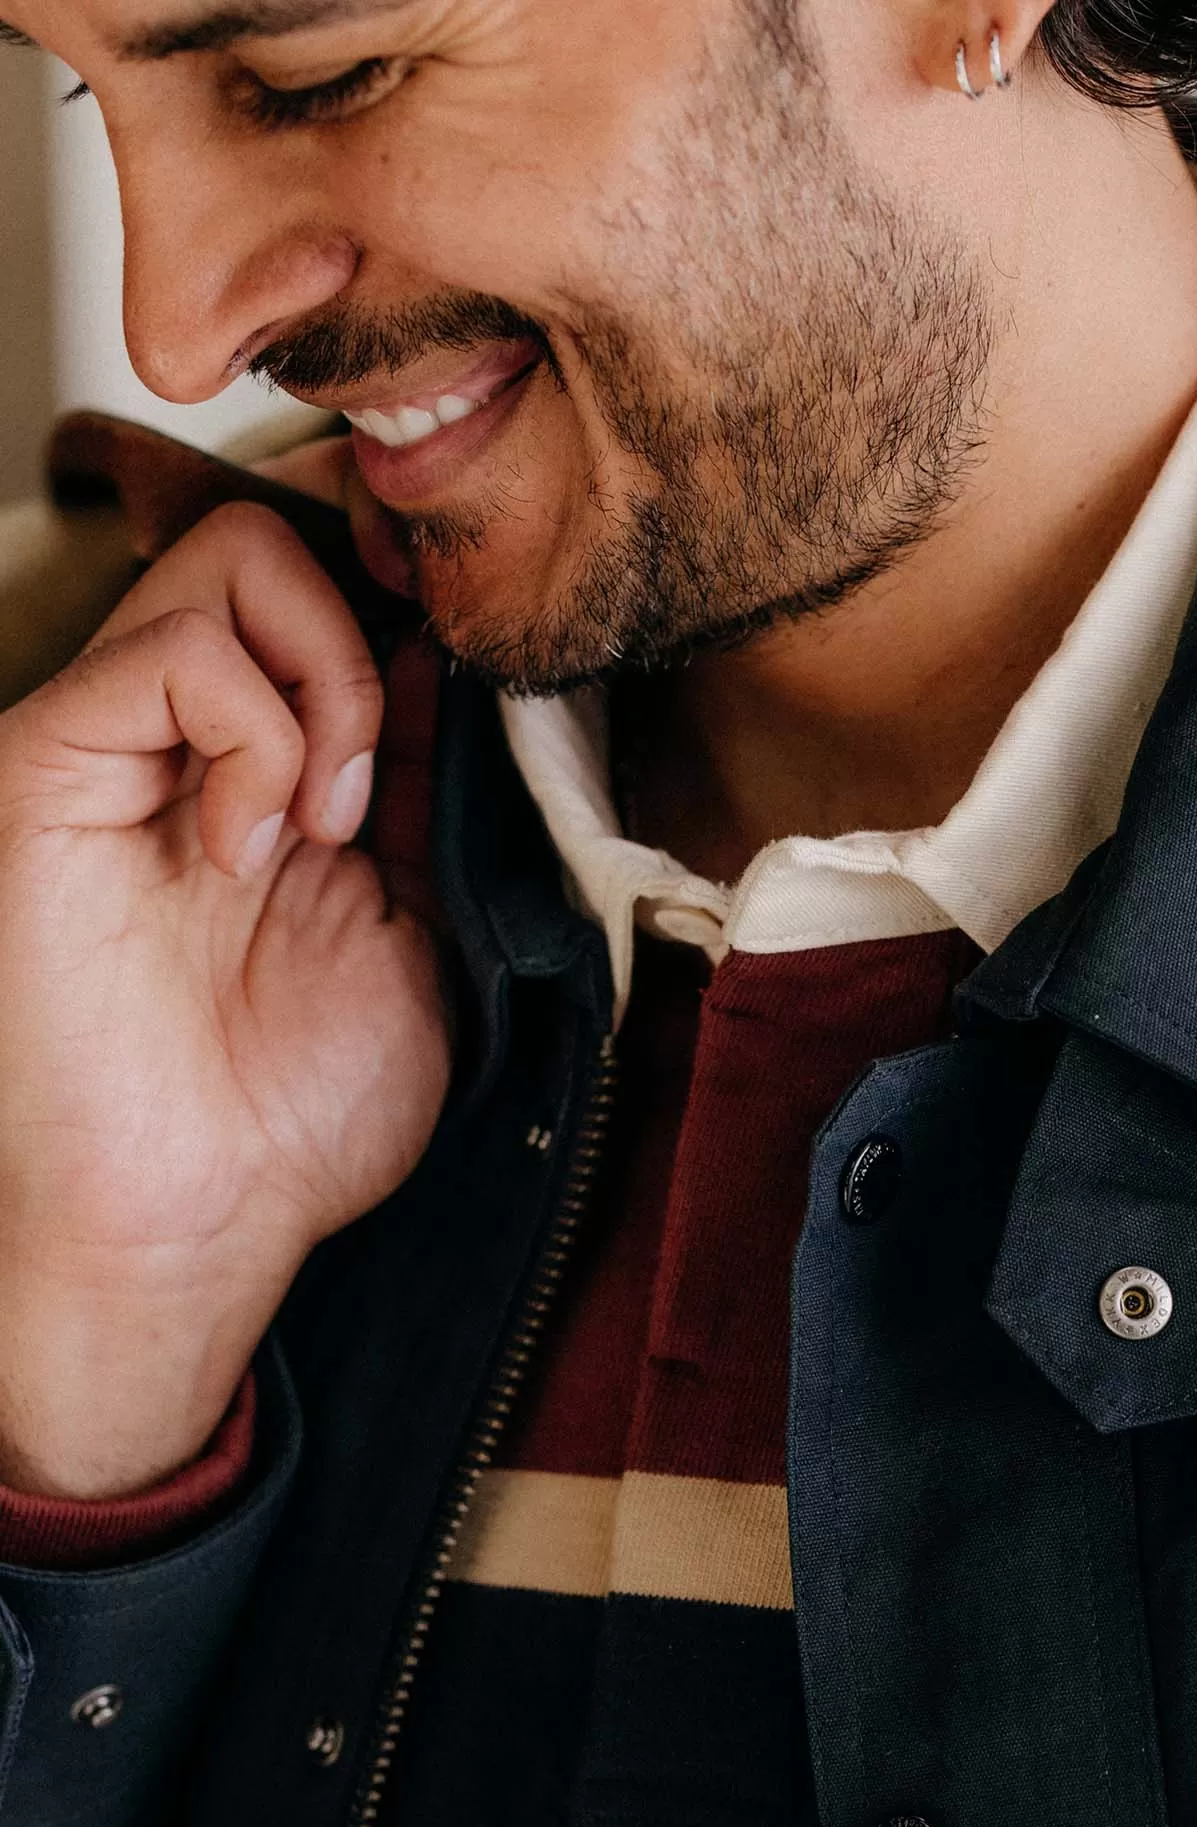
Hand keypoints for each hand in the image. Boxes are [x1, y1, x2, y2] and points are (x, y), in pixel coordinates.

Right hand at [0, 502, 449, 1498]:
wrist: (207, 1216)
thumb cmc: (304, 1106)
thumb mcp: (422, 928)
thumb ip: (429, 793)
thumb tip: (437, 661)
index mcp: (269, 770)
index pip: (332, 598)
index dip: (406, 626)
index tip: (454, 724)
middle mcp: (185, 739)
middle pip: (277, 547)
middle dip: (367, 645)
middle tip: (378, 798)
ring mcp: (115, 743)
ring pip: (230, 560)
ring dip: (327, 690)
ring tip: (324, 832)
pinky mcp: (48, 766)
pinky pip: (172, 651)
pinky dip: (257, 735)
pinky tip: (254, 849)